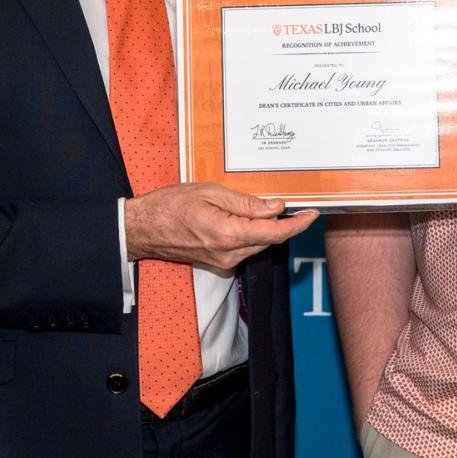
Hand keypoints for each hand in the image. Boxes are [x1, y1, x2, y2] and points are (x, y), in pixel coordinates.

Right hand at [124, 183, 317, 269]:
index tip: (312, 214)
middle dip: (284, 224)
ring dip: (268, 229)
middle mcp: (229, 254)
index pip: (274, 233)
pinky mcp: (218, 264)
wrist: (144, 229)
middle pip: (269, 241)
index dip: (297, 224)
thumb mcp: (211, 193)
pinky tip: (248, 220)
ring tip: (269, 209)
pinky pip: (245, 249)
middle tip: (294, 205)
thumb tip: (276, 207)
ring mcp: (223, 262)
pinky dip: (252, 235)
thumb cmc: (172, 206)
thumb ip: (246, 203)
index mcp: (228, 234)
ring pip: (258, 245)